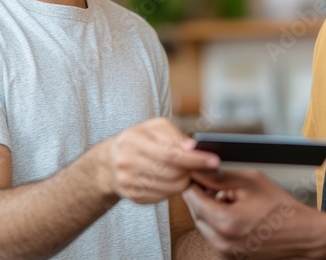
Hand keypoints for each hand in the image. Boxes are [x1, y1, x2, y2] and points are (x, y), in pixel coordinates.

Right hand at [102, 117, 220, 203]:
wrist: (110, 162)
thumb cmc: (139, 140)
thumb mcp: (155, 128)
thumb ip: (175, 137)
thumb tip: (195, 148)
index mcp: (133, 140)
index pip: (170, 154)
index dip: (195, 159)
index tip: (214, 161)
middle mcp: (127, 161)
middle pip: (171, 173)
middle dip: (192, 170)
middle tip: (203, 166)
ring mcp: (128, 181)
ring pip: (170, 187)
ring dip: (184, 180)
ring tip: (185, 171)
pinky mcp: (133, 196)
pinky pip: (163, 197)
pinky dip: (172, 189)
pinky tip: (171, 179)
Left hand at [183, 169, 323, 259]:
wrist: (303, 234)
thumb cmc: (283, 209)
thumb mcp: (251, 182)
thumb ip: (220, 177)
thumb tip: (200, 173)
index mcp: (225, 222)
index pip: (192, 199)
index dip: (194, 184)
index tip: (197, 176)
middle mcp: (222, 243)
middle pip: (196, 214)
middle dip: (203, 198)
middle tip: (217, 186)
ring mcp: (226, 254)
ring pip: (204, 227)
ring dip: (210, 213)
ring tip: (231, 201)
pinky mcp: (232, 258)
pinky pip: (215, 238)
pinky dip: (219, 225)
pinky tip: (236, 215)